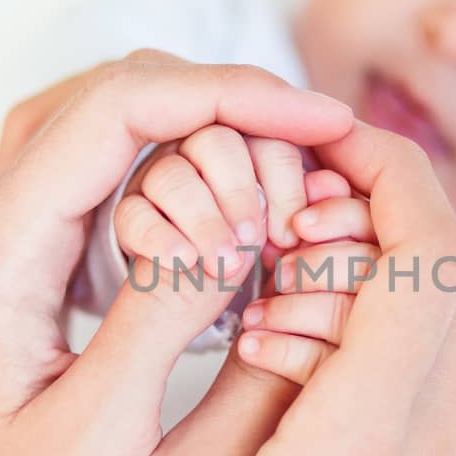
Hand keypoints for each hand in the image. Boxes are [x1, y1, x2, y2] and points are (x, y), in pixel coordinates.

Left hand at [0, 51, 351, 455]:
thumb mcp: (98, 435)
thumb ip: (161, 313)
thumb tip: (238, 214)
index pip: (114, 111)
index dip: (225, 94)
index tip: (319, 121)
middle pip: (108, 99)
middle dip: (220, 100)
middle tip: (316, 141)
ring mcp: (14, 252)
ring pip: (109, 135)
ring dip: (202, 134)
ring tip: (289, 166)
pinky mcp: (40, 281)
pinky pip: (113, 190)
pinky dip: (185, 181)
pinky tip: (241, 219)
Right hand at [71, 123, 455, 455]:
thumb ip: (252, 373)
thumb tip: (306, 278)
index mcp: (363, 451)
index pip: (426, 261)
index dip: (390, 174)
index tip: (331, 138)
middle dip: (409, 210)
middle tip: (321, 189)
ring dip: (432, 281)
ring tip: (343, 263)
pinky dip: (455, 364)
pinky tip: (385, 373)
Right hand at [114, 127, 313, 279]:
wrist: (189, 316)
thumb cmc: (250, 276)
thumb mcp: (281, 248)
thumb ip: (301, 212)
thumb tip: (331, 186)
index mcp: (243, 154)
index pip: (267, 139)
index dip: (284, 181)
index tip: (290, 235)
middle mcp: (196, 155)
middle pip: (218, 141)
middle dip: (242, 192)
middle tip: (255, 241)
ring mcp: (155, 184)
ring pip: (172, 174)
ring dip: (204, 219)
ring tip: (224, 263)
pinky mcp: (125, 219)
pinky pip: (133, 214)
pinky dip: (159, 237)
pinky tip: (182, 264)